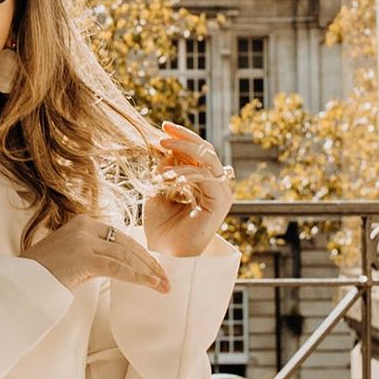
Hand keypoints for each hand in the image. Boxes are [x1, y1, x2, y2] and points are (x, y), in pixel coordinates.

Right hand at [21, 214, 171, 293]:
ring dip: (148, 273)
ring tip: (163, 286)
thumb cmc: (43, 273)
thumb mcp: (71, 255)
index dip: (141, 254)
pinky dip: (137, 277)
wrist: (21, 280)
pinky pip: (117, 268)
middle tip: (165, 280)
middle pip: (127, 244)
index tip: (155, 269)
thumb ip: (92, 254)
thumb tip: (118, 265)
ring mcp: (83, 240)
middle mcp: (85, 226)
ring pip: (125, 256)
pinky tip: (151, 285)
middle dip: (149, 263)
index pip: (120, 237)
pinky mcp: (82, 257)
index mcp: (83, 223)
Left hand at [143, 120, 233, 256]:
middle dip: (184, 137)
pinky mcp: (220, 203)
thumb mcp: (158, 188)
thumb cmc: (160, 224)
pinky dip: (186, 172)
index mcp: (202, 181)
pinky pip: (206, 177)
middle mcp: (215, 185)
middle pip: (206, 150)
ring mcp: (220, 193)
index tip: (162, 126)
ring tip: (161, 150)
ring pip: (208, 159)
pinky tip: (168, 175)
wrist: (163, 252)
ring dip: (183, 152)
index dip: (181, 137)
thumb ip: (164, 167)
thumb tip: (165, 146)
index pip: (197, 151)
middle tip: (164, 129)